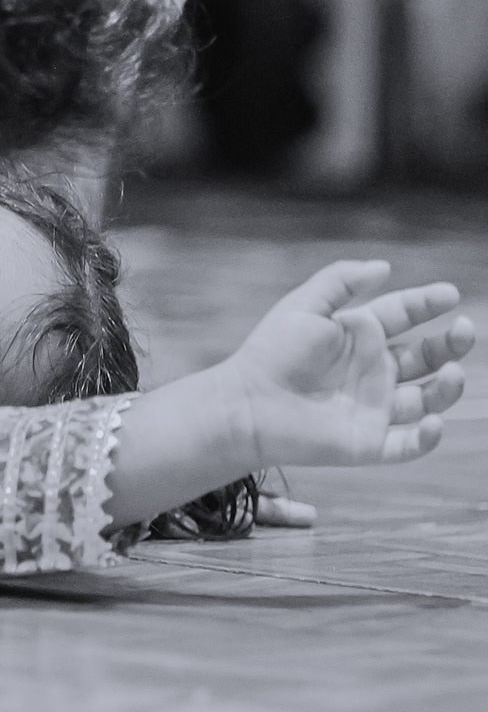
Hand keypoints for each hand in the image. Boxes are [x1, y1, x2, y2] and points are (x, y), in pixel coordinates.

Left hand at [220, 261, 470, 468]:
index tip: (449, 294)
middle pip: (426, 357)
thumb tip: (383, 266)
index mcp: (359, 336)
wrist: (247, 404)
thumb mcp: (304, 306)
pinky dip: (428, 437)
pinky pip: (408, 444)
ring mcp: (374, 407)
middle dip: (449, 344)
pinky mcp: (368, 443)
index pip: (404, 315)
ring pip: (427, 399)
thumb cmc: (271, 353)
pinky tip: (434, 420)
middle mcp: (373, 370)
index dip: (428, 304)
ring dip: (447, 387)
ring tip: (452, 372)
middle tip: (464, 330)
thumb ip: (341, 281)